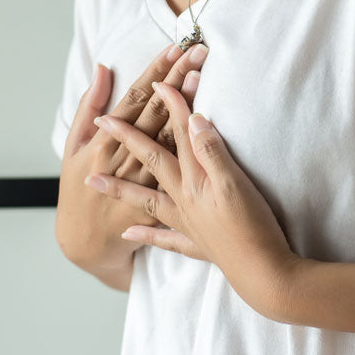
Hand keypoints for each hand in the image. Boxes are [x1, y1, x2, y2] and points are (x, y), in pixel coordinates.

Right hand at [55, 42, 208, 271]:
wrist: (86, 243)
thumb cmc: (78, 189)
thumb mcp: (72, 147)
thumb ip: (89, 107)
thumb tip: (102, 69)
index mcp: (102, 141)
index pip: (133, 98)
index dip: (154, 72)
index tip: (174, 48)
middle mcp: (122, 158)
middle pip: (155, 111)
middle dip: (176, 79)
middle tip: (198, 53)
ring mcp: (141, 179)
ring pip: (169, 137)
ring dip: (186, 105)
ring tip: (203, 78)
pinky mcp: (157, 200)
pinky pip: (177, 171)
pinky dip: (190, 149)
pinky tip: (206, 127)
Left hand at [85, 79, 300, 317]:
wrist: (262, 273)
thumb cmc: (252, 226)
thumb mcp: (235, 184)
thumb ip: (212, 151)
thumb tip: (194, 120)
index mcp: (195, 180)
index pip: (179, 134)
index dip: (172, 106)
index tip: (159, 82)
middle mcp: (184, 198)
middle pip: (153, 161)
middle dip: (129, 137)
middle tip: (103, 120)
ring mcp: (186, 222)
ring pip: (146, 199)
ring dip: (119, 188)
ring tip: (92, 181)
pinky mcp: (197, 244)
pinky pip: (163, 239)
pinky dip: (144, 234)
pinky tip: (128, 232)